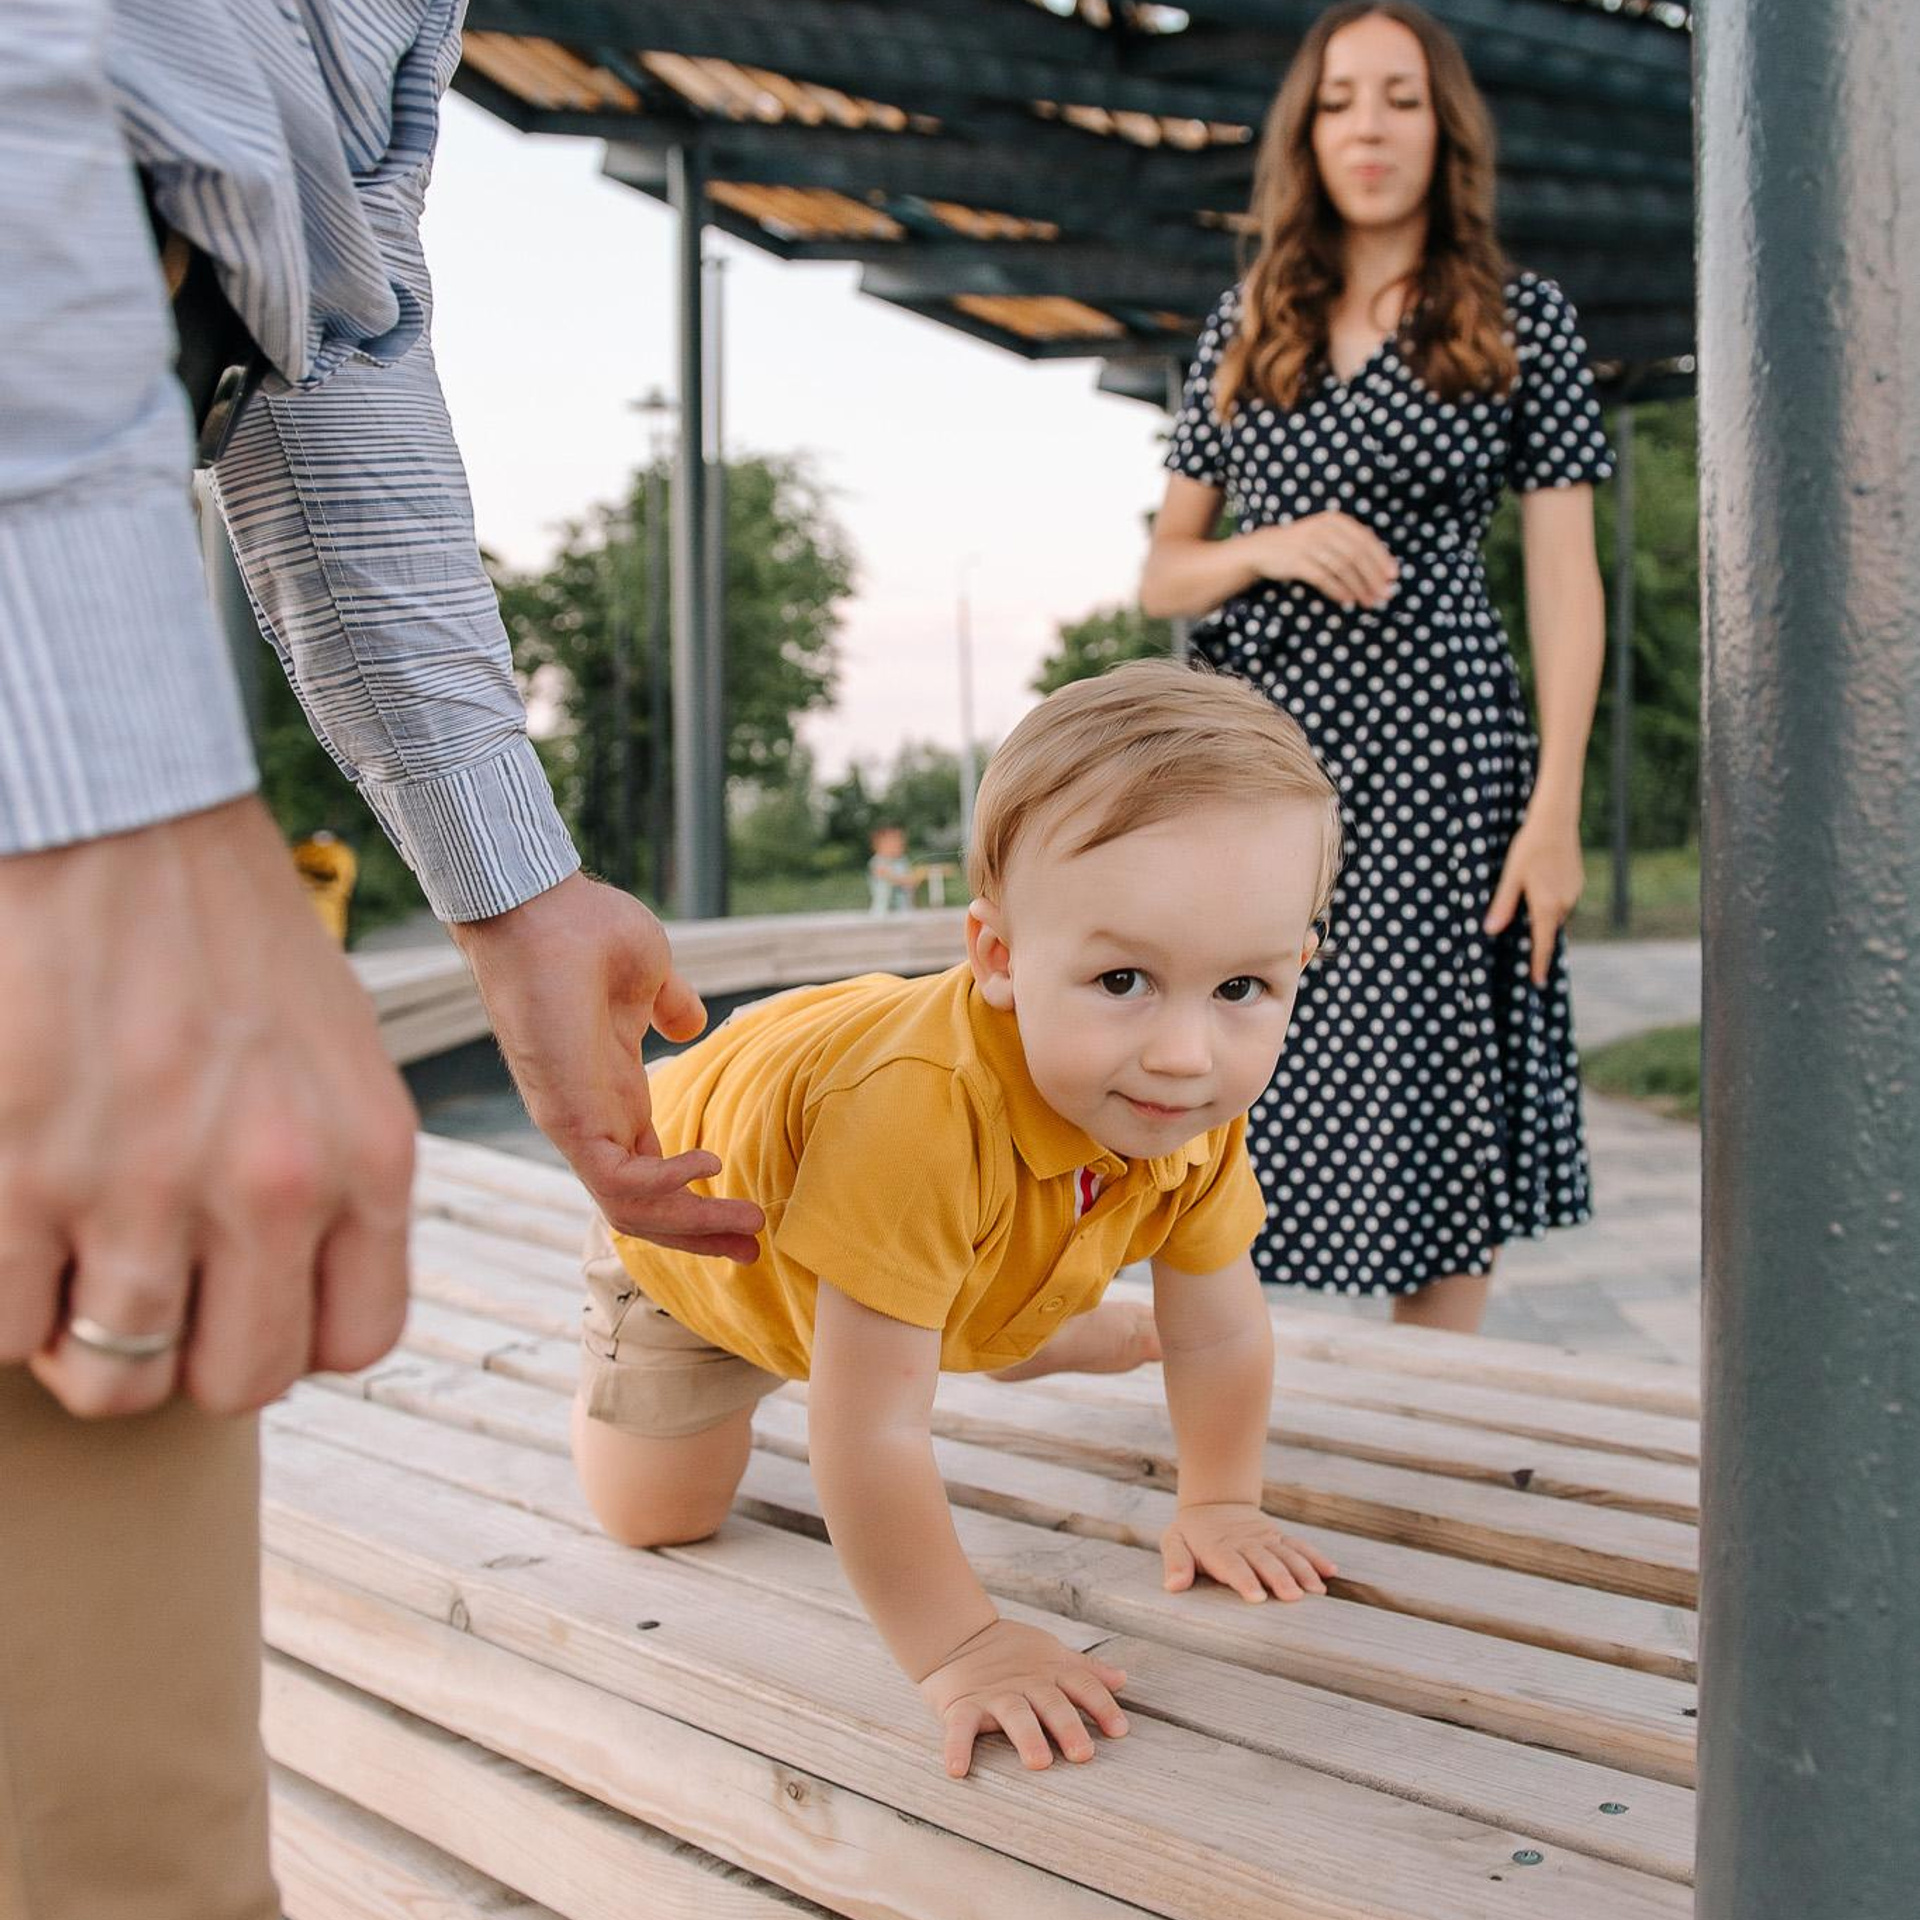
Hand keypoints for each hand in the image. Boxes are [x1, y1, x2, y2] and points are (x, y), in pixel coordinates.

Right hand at [0, 797, 415, 1419]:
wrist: (123, 825)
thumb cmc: (232, 935)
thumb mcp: (341, 1056)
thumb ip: (337, 1175)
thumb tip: (295, 1281)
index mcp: (370, 1158)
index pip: (355, 1341)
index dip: (290, 1335)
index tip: (245, 1301)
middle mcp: (275, 1188)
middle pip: (238, 1383)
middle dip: (188, 1357)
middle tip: (150, 1293)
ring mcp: (149, 1190)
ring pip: (117, 1378)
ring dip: (87, 1341)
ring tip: (76, 1264)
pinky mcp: (30, 1176)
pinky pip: (8, 1329)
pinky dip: (8, 1306)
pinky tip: (19, 1232)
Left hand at [450, 874, 763, 1260]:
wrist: (539, 906)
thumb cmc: (584, 929)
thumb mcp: (647, 975)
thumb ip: (670, 1004)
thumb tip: (689, 1021)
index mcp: (610, 1091)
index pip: (650, 1170)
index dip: (697, 1200)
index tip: (748, 1215)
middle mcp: (591, 1118)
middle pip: (643, 1206)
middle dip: (700, 1234)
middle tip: (752, 1251)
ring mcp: (575, 1122)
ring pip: (632, 1208)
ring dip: (694, 1225)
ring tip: (749, 1224)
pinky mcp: (567, 1116)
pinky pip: (618, 1180)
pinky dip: (668, 1186)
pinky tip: (709, 1165)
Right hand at [916, 1618, 1129, 1778]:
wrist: (957, 1635)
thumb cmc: (1011, 1652)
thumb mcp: (1051, 1655)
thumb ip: (1085, 1671)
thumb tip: (1122, 1679)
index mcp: (1049, 1671)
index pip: (1082, 1685)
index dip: (1102, 1706)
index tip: (1119, 1731)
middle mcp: (1026, 1683)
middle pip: (1052, 1703)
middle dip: (1068, 1726)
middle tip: (1083, 1753)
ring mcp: (994, 1695)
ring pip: (1014, 1714)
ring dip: (1027, 1737)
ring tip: (1038, 1762)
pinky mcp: (962, 1705)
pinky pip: (959, 1728)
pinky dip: (957, 1748)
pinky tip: (957, 1770)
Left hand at [1161, 1502, 1337, 1602]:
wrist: (1214, 1501)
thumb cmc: (1191, 1532)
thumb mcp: (1174, 1541)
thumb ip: (1176, 1562)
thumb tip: (1173, 1586)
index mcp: (1219, 1548)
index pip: (1233, 1565)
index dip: (1245, 1580)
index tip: (1258, 1597)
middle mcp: (1245, 1543)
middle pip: (1265, 1561)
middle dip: (1280, 1578)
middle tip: (1294, 1597)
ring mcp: (1265, 1539)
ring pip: (1287, 1554)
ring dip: (1303, 1571)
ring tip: (1317, 1590)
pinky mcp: (1278, 1536)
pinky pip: (1299, 1545)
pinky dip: (1315, 1557)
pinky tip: (1330, 1572)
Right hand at [1249, 512, 1398, 610]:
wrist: (1264, 548)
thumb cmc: (1304, 545)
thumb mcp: (1327, 535)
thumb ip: (1351, 545)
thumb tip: (1380, 569)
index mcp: (1335, 521)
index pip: (1365, 540)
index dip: (1381, 559)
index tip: (1393, 577)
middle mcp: (1323, 529)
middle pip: (1356, 555)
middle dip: (1373, 577)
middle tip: (1384, 595)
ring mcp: (1309, 544)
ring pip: (1342, 567)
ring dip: (1359, 587)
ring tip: (1369, 601)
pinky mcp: (1296, 561)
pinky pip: (1323, 577)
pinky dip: (1338, 590)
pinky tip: (1348, 600)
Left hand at [1483, 808, 1585, 984]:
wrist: (1556, 820)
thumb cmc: (1529, 847)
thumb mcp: (1510, 877)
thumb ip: (1503, 905)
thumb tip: (1491, 931)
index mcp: (1547, 906)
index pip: (1543, 943)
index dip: (1539, 963)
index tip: (1537, 982)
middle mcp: (1565, 903)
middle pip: (1549, 929)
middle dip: (1538, 938)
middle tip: (1525, 948)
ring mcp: (1574, 892)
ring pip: (1556, 913)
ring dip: (1544, 916)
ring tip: (1528, 909)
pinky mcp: (1578, 881)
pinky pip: (1563, 900)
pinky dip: (1551, 902)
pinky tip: (1539, 888)